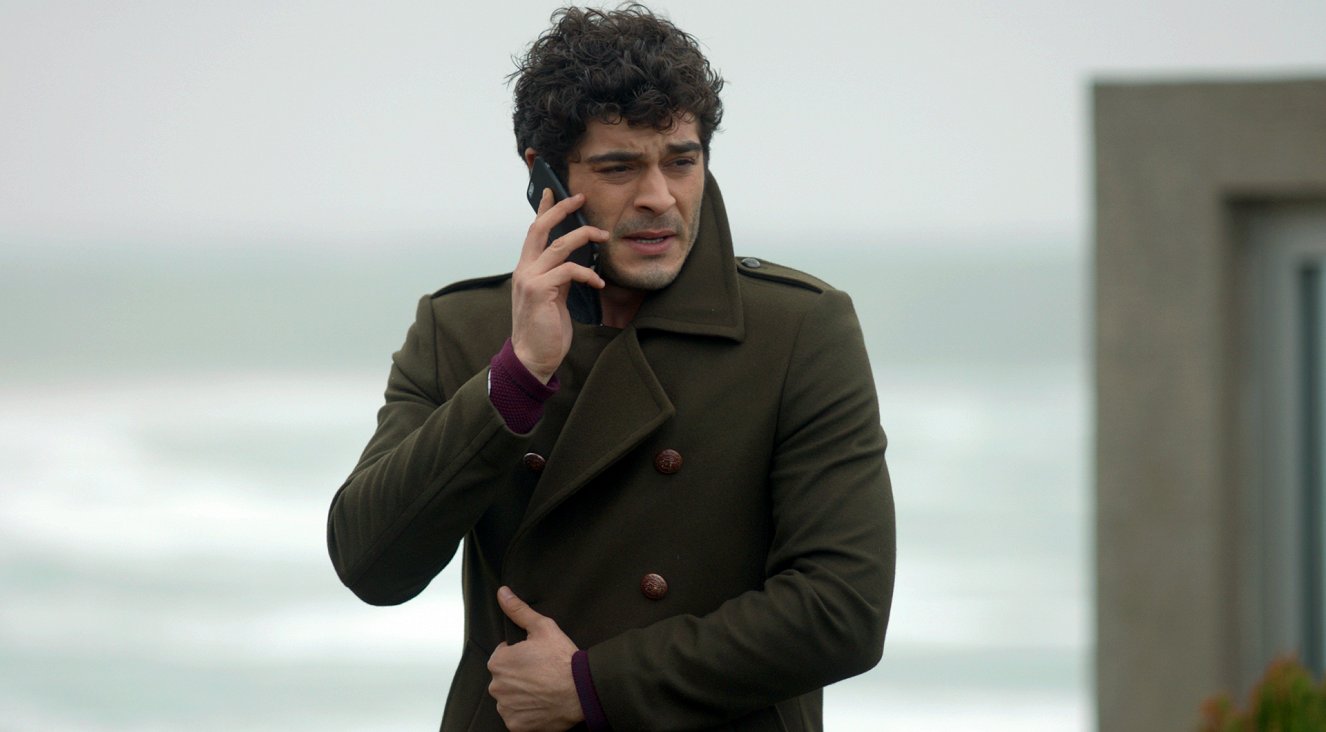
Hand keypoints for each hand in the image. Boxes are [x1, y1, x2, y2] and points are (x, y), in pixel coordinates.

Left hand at [487, 586, 583, 731]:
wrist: (581, 690)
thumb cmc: (562, 659)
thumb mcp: (543, 627)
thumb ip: (518, 610)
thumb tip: (502, 593)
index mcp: (498, 662)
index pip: (503, 657)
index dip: (522, 656)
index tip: (538, 659)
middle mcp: (496, 687)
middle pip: (505, 679)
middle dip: (519, 676)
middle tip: (542, 674)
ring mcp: (506, 708)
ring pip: (511, 699)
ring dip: (522, 695)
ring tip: (544, 690)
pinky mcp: (516, 726)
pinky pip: (517, 718)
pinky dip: (527, 713)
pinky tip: (542, 704)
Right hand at [511, 189, 607, 383]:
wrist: (532, 358)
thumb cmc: (545, 329)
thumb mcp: (553, 297)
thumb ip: (559, 277)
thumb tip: (575, 262)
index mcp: (527, 268)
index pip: (534, 232)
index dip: (543, 210)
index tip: (552, 191)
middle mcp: (524, 269)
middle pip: (540, 228)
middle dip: (561, 209)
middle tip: (580, 197)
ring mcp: (530, 279)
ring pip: (558, 246)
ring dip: (583, 237)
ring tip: (603, 236)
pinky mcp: (540, 292)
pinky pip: (568, 271)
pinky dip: (587, 273)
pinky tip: (599, 282)